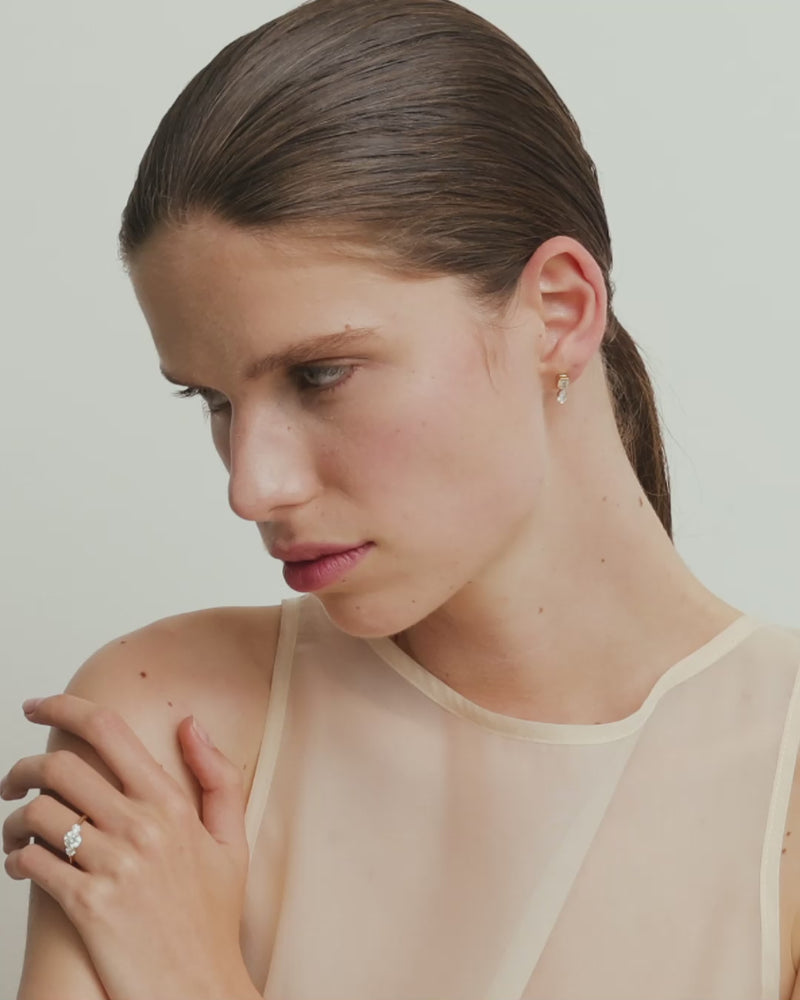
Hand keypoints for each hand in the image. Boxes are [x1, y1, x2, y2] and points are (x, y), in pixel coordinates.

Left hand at [1, 694, 258, 999]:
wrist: (198, 989)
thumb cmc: (212, 917)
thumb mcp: (230, 841)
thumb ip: (217, 776)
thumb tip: (190, 724)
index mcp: (171, 803)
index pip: (108, 731)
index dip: (64, 706)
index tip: (37, 706)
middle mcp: (140, 826)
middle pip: (60, 767)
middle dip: (22, 768)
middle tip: (13, 782)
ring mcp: (113, 865)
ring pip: (38, 813)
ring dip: (13, 818)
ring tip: (15, 831)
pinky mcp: (87, 905)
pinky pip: (31, 862)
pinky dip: (15, 857)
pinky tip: (22, 863)